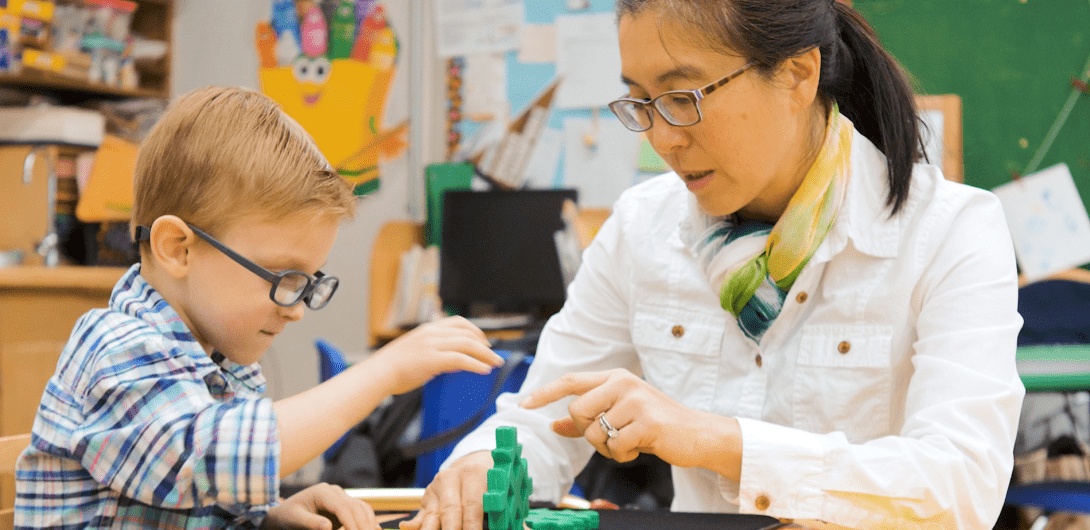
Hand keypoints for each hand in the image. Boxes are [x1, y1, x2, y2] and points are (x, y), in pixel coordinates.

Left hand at [262, 482, 377, 529]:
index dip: (351, 523)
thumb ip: (310, 522)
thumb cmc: (289, 516)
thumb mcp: (295, 519)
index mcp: (322, 492)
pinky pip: (361, 511)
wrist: (287, 512)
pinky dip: (368, 520)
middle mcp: (335, 492)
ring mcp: (341, 496)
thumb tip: (328, 527)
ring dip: (368, 523)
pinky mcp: (345, 504)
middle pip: (355, 507)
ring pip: (362, 508)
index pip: (343, 507)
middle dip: (363, 525)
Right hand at [370, 316, 502, 394]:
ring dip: (485, 354)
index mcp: (427, 329)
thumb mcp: (416, 351)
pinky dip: (476, 364)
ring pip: (467, 344)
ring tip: (495, 362)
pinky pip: (461, 359)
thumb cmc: (393, 367)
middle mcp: (432, 333)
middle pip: (467, 332)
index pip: (457, 322)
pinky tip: (483, 370)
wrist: (378, 373)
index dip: (474, 330)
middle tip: (492, 353)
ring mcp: (432, 345)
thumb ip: (435, 352)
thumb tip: (453, 362)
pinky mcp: (433, 360)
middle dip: (484, 342)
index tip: (482, 340)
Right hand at [399, 451, 492, 529]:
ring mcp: (435, 488)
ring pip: (431, 518)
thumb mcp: (498, 491)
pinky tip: (407, 529)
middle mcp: (451, 478)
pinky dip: (414, 528)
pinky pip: (420, 519)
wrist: (473, 466)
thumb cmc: (490, 486)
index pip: (472, 506)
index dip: (472, 527)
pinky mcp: (425, 499)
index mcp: (473, 474)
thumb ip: (496, 511)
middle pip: (450, 512)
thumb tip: (502, 526)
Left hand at [519, 369, 741, 478]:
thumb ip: (587, 419)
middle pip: (577, 411)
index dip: (544, 392)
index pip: (571, 381)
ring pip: (594, 432)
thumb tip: (554, 424)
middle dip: (587, 432)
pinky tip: (639, 449)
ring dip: (607, 448)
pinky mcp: (647, 422)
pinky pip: (614, 447)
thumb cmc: (655, 425)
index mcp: (615, 378)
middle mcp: (624, 383)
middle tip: (610, 437)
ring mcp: (636, 401)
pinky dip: (622, 456)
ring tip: (628, 443)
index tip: (523, 404)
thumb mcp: (620, 416)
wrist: (697, 434)